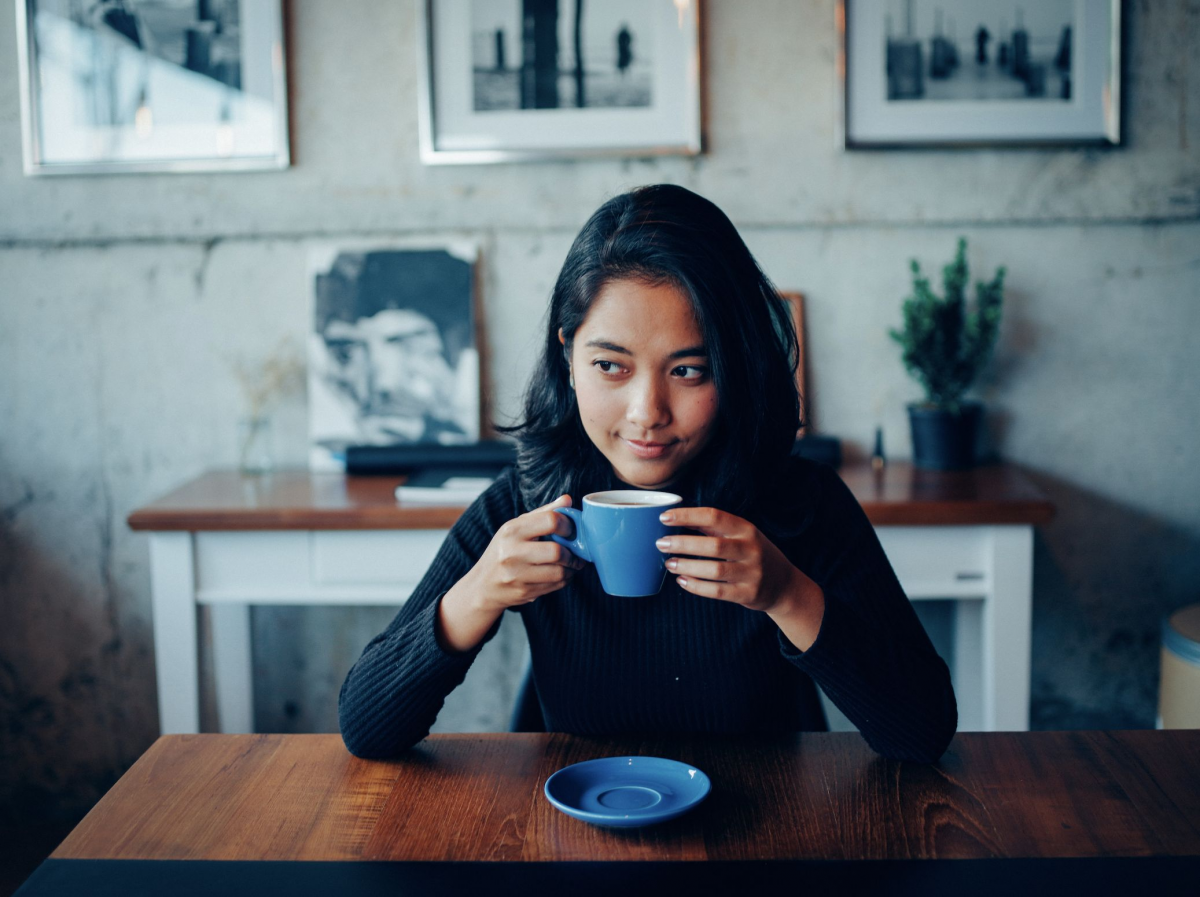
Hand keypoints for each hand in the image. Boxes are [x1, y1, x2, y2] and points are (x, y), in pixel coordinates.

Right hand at [468, 495, 587, 612]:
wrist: (483, 585)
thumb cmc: (503, 550)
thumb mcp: (517, 527)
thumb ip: (543, 513)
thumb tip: (567, 500)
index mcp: (512, 530)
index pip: (550, 521)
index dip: (567, 525)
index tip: (570, 530)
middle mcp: (512, 552)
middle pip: (556, 551)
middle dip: (572, 552)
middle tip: (575, 551)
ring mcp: (517, 575)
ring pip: (559, 572)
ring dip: (571, 568)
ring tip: (571, 563)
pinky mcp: (524, 592)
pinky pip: (556, 586)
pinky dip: (565, 579)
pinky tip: (561, 573)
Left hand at [656, 507, 805, 614]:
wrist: (784, 584)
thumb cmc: (753, 554)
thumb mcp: (741, 535)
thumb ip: (713, 527)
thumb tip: (679, 518)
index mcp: (746, 529)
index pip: (714, 516)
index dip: (687, 516)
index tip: (665, 517)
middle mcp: (751, 549)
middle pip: (712, 545)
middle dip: (683, 544)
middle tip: (661, 543)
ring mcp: (752, 572)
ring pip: (714, 570)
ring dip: (687, 566)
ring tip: (669, 564)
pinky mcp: (748, 593)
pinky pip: (717, 591)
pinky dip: (697, 587)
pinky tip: (682, 581)